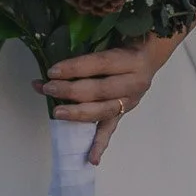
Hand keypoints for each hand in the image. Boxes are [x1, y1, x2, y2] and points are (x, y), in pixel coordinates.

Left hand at [37, 33, 182, 165]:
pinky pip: (111, 129)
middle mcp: (134, 82)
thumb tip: (55, 54)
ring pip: (103, 111)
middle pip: (100, 90)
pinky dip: (100, 144)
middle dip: (70, 91)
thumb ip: (90, 45)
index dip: (75, 68)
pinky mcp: (124, 113)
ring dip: (77, 113)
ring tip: (56, 112)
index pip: (100, 64)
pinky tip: (91, 158)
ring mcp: (130, 100)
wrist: (148, 54)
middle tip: (48, 88)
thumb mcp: (112, 37)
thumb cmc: (123, 42)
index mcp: (131, 60)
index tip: (52, 70)